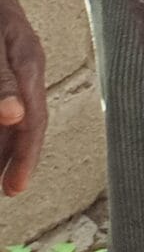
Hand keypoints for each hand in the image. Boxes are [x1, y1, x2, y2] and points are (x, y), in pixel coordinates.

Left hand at [0, 0, 45, 195]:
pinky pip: (6, 102)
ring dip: (3, 144)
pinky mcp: (7, 62)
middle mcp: (27, 71)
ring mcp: (17, 67)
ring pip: (14, 115)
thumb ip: (1, 83)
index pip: (33, 121)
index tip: (13, 189)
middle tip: (4, 189)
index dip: (24, 157)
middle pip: (25, 123)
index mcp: (28, 68)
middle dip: (13, 157)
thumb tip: (15, 116)